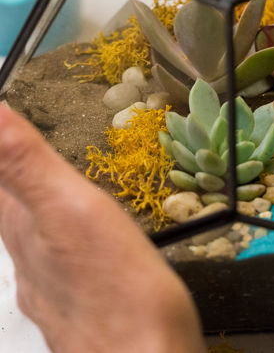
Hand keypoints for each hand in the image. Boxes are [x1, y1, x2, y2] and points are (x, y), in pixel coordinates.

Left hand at [0, 104, 205, 352]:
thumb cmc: (119, 292)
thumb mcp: (75, 212)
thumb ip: (24, 162)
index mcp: (23, 225)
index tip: (4, 106)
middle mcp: (25, 257)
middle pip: (2, 204)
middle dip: (8, 171)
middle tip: (15, 139)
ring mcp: (47, 286)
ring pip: (22, 233)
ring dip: (22, 200)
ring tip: (32, 180)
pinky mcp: (74, 307)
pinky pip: (48, 259)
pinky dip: (50, 234)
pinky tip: (69, 243)